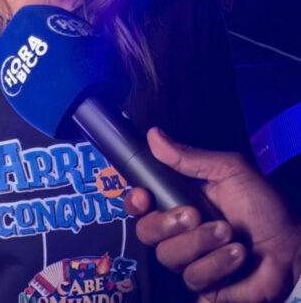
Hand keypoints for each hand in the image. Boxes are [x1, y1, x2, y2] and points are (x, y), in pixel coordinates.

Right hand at [124, 127, 300, 302]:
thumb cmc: (265, 208)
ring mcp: (189, 260)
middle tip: (195, 215)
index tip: (144, 197)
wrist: (293, 249)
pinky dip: (218, 264)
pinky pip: (193, 278)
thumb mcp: (229, 171)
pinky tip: (237, 255)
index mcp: (178, 200)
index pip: (139, 203)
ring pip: (168, 256)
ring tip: (229, 234)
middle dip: (168, 224)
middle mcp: (178, 231)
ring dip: (201, 243)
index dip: (134, 201)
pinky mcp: (203, 285)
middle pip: (145, 231)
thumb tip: (154, 135)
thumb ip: (188, 157)